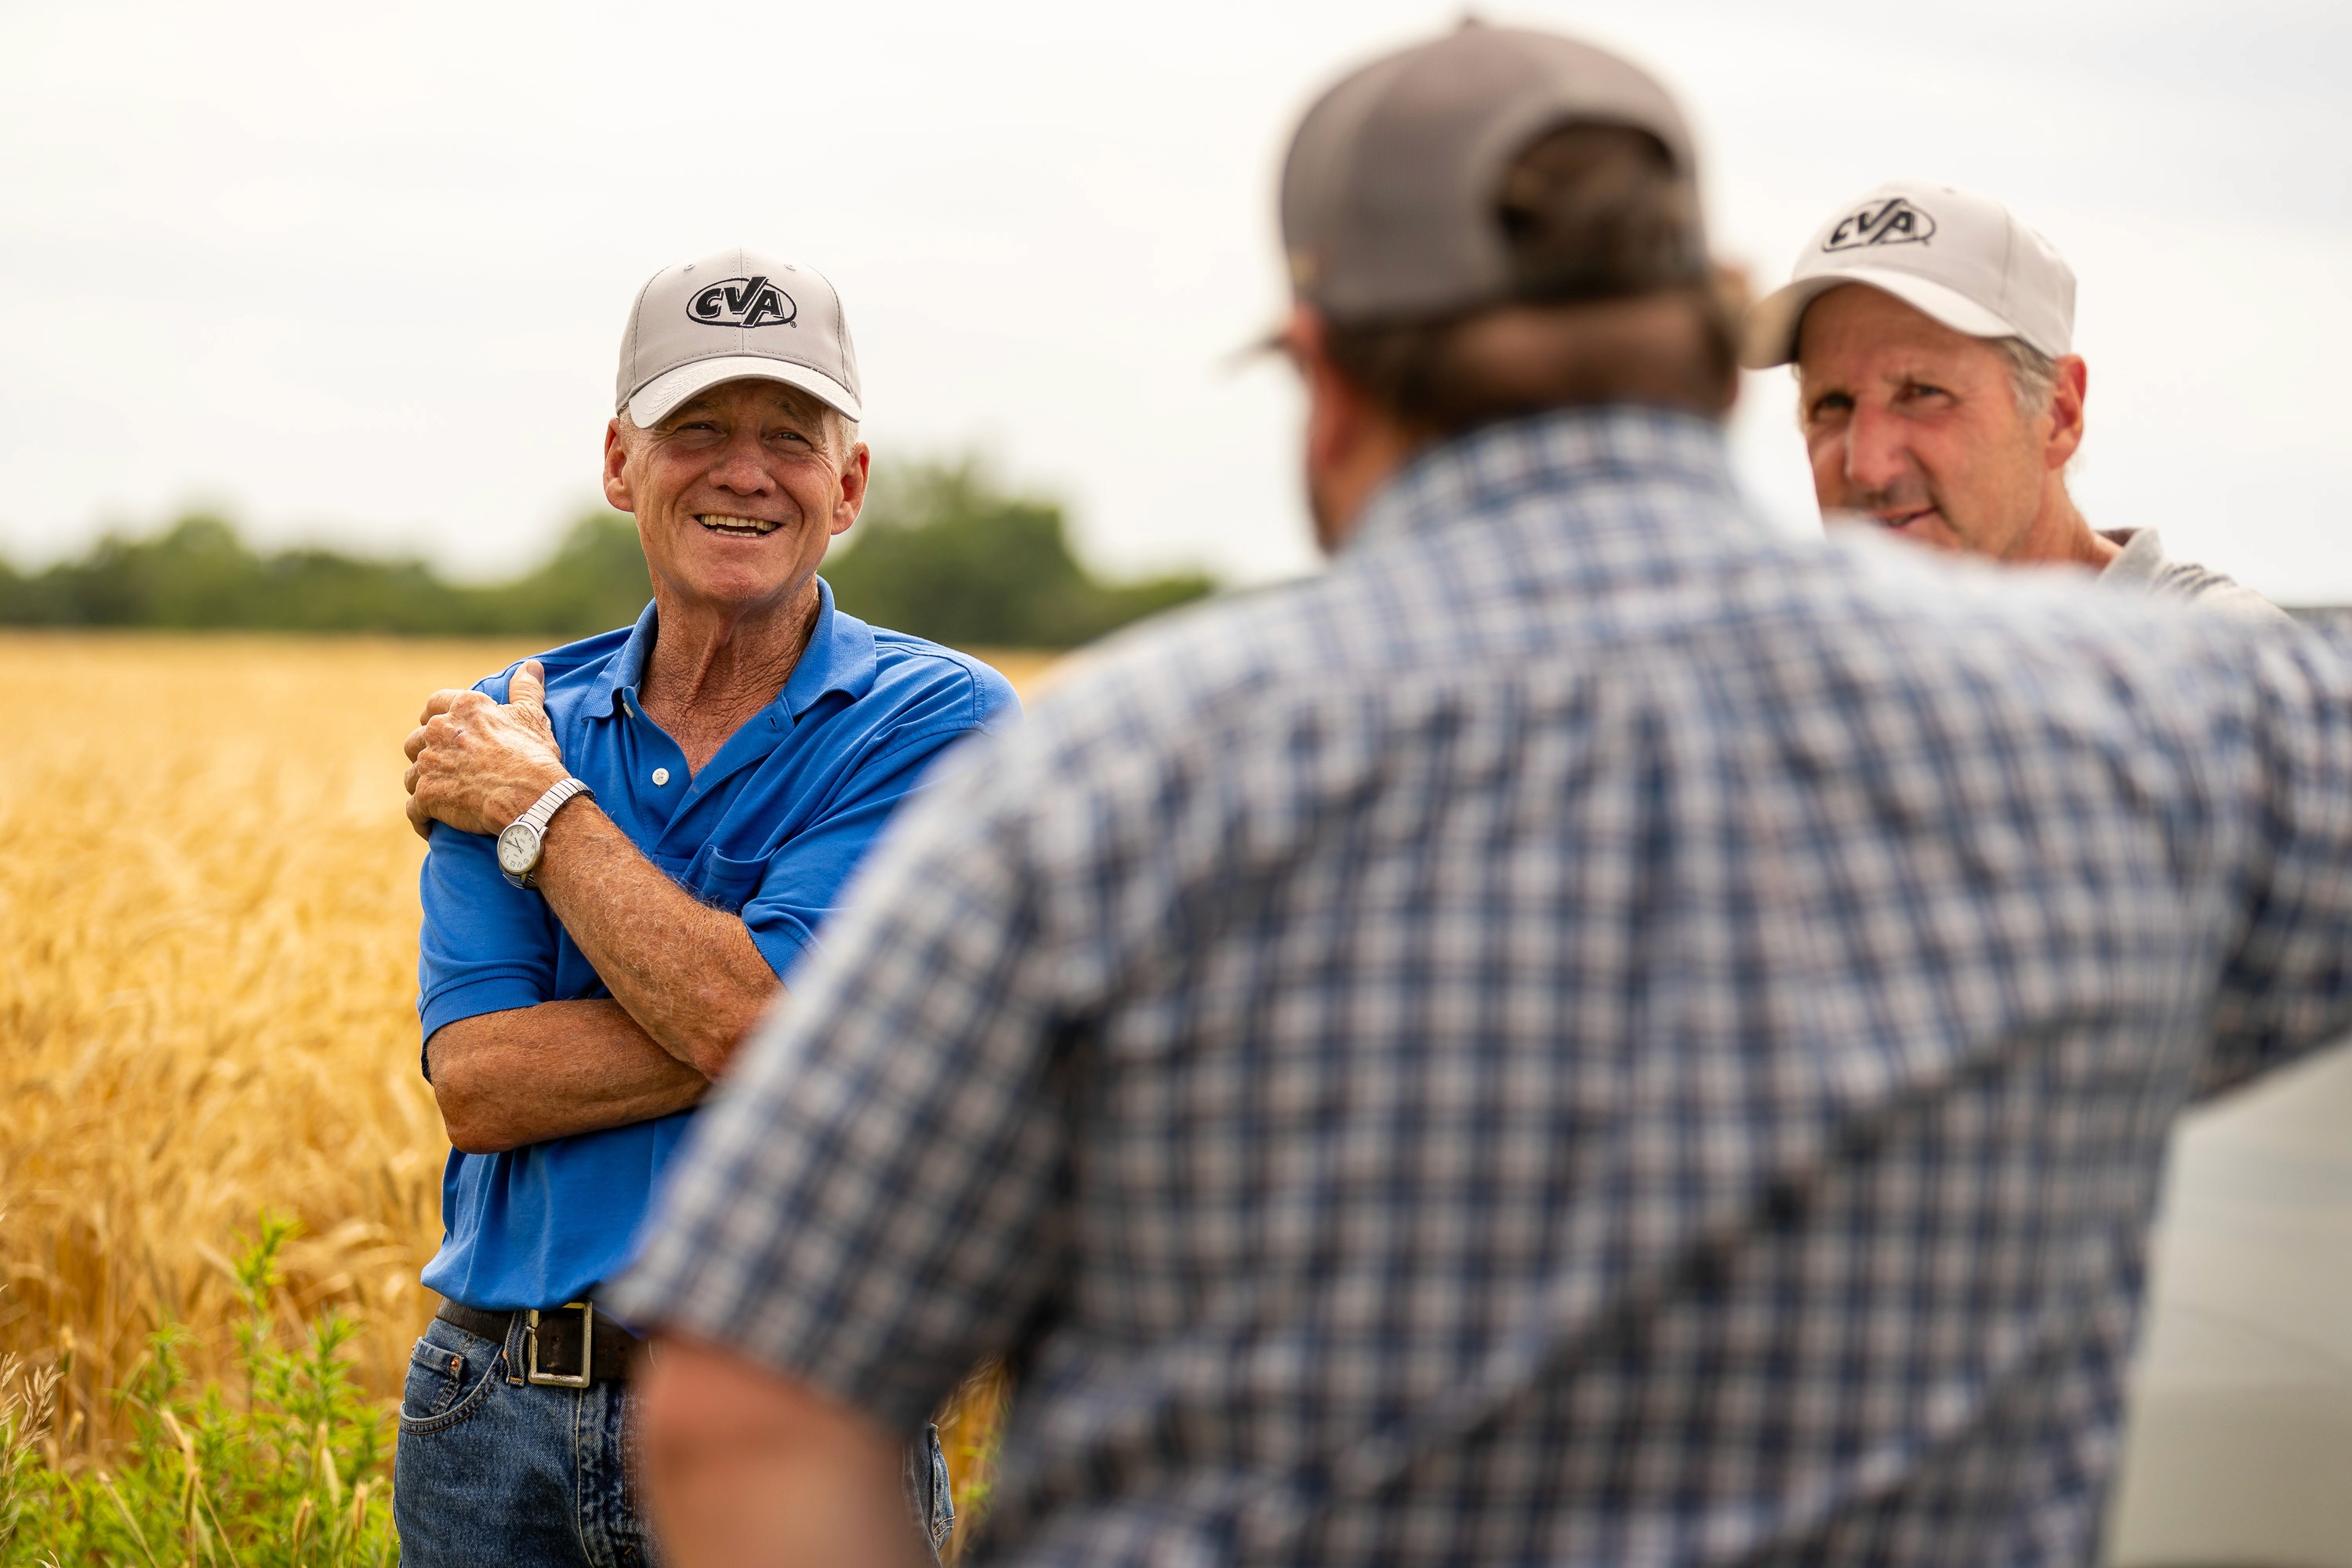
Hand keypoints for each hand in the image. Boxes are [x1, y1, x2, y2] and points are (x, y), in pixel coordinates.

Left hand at [405, 660, 569, 839]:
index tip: (440, 729)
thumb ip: (526, 689)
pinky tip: (431, 826)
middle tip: (446, 769)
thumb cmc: (534, 757)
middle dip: (426, 754)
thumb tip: (533, 665)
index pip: (434, 705)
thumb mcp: (532, 717)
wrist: (534, 799)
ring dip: (423, 786)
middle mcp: (440, 731)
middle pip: (415, 741)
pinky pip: (414, 810)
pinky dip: (422, 818)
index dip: (433, 717)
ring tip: (441, 798)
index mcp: (464, 709)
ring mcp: (430, 764)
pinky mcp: (427, 796)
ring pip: (412, 776)